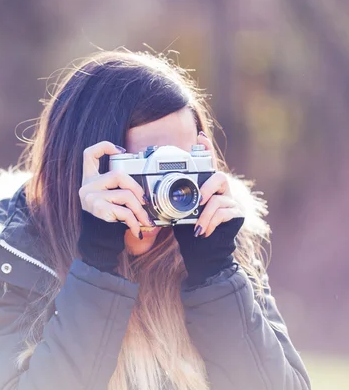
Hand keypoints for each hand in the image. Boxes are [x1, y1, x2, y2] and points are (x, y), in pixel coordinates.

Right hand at [79, 141, 152, 238]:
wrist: (96, 242)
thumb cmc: (106, 219)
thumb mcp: (110, 201)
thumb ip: (119, 189)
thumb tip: (145, 192)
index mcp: (89, 179)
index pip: (89, 155)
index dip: (104, 147)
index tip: (120, 150)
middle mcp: (87, 186)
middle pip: (117, 175)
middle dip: (136, 188)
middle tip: (144, 201)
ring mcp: (91, 197)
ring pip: (125, 195)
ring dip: (140, 210)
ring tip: (145, 220)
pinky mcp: (98, 209)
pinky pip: (125, 212)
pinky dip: (135, 222)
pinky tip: (137, 229)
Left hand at [173, 132, 244, 285]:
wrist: (203, 253)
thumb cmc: (190, 231)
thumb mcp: (177, 215)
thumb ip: (173, 203)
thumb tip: (151, 199)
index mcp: (206, 187)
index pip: (207, 164)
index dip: (205, 149)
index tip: (199, 136)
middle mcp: (221, 190)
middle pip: (219, 177)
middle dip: (208, 188)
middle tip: (199, 201)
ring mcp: (231, 201)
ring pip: (220, 199)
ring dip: (206, 215)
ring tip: (197, 228)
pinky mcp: (237, 214)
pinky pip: (224, 213)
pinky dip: (211, 223)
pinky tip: (204, 232)